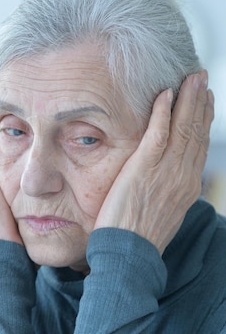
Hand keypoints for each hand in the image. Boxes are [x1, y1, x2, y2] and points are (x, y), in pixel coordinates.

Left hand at [94, 71, 214, 253]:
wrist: (129, 255)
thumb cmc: (138, 241)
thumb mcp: (162, 217)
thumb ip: (167, 197)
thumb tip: (167, 190)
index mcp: (187, 188)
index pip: (199, 148)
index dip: (203, 122)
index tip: (205, 103)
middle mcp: (182, 177)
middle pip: (196, 132)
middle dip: (200, 103)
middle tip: (202, 80)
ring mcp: (165, 171)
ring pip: (183, 128)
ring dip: (188, 99)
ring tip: (192, 78)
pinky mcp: (144, 168)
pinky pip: (158, 132)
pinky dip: (163, 111)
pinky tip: (166, 93)